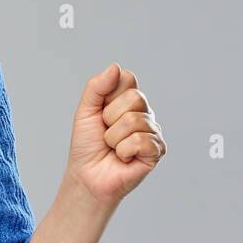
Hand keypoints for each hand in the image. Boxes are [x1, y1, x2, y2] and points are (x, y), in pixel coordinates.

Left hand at [64, 62, 164, 205]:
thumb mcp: (85, 110)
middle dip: (110, 118)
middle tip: (106, 132)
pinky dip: (123, 151)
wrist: (86, 175)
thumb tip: (115, 67)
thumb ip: (97, 87)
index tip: (100, 112)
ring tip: (113, 147)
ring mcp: (153, 131)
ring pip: (134, 121)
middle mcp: (145, 113)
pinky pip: (140, 141)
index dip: (108, 96)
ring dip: (113, 138)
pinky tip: (123, 158)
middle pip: (134, 98)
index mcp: (129, 100)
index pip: (127, 79)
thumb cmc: (87, 144)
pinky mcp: (157, 151)